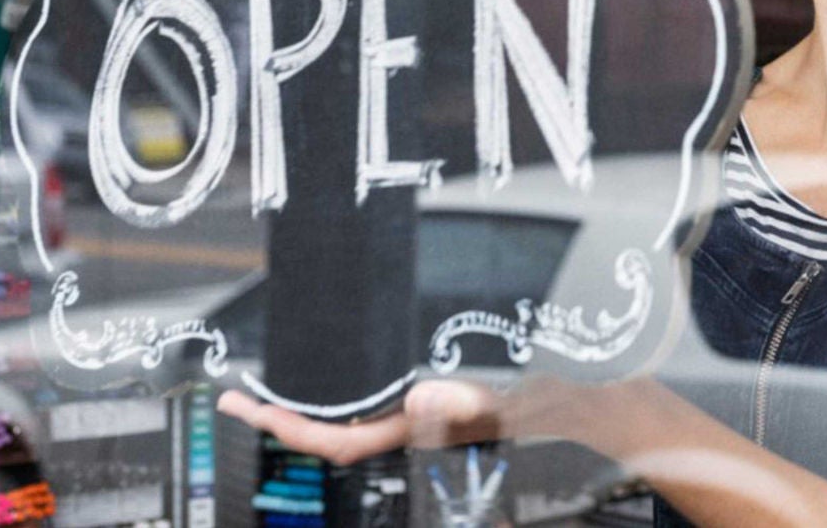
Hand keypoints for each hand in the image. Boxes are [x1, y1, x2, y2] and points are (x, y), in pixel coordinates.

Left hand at [216, 374, 589, 465]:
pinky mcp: (437, 412)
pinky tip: (338, 389)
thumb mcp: (509, 405)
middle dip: (282, 419)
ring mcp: (422, 425)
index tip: (242, 404)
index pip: (333, 439)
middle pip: (331, 435)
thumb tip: (418, 397)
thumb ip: (466, 407)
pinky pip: (381, 415)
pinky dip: (349, 403)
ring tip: (270, 396)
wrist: (591, 413)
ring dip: (313, 412)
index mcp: (418, 432)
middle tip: (236, 398)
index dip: (283, 425)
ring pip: (354, 426)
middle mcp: (413, 431)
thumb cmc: (552, 410)